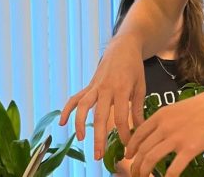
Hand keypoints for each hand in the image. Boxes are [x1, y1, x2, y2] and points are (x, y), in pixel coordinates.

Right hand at [59, 35, 146, 159]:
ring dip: (80, 123)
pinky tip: (62, 122)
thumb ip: (138, 108)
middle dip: (99, 137)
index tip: (128, 146)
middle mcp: (106, 88)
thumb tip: (141, 129)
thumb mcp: (140, 87)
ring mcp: (95, 86)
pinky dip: (67, 109)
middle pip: (100, 116)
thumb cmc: (134, 68)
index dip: (124, 134)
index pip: (121, 117)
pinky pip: (75, 98)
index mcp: (121, 89)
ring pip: (83, 106)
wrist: (122, 47)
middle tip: (98, 155)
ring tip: (82, 139)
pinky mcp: (89, 86)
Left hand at [125, 87, 203, 176]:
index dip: (131, 148)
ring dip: (144, 172)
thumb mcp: (177, 108)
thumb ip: (166, 120)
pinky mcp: (190, 148)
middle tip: (135, 173)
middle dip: (136, 164)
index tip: (128, 156)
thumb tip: (157, 134)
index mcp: (160, 115)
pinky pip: (173, 168)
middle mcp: (164, 126)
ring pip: (151, 159)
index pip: (138, 134)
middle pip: (142, 149)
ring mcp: (176, 138)